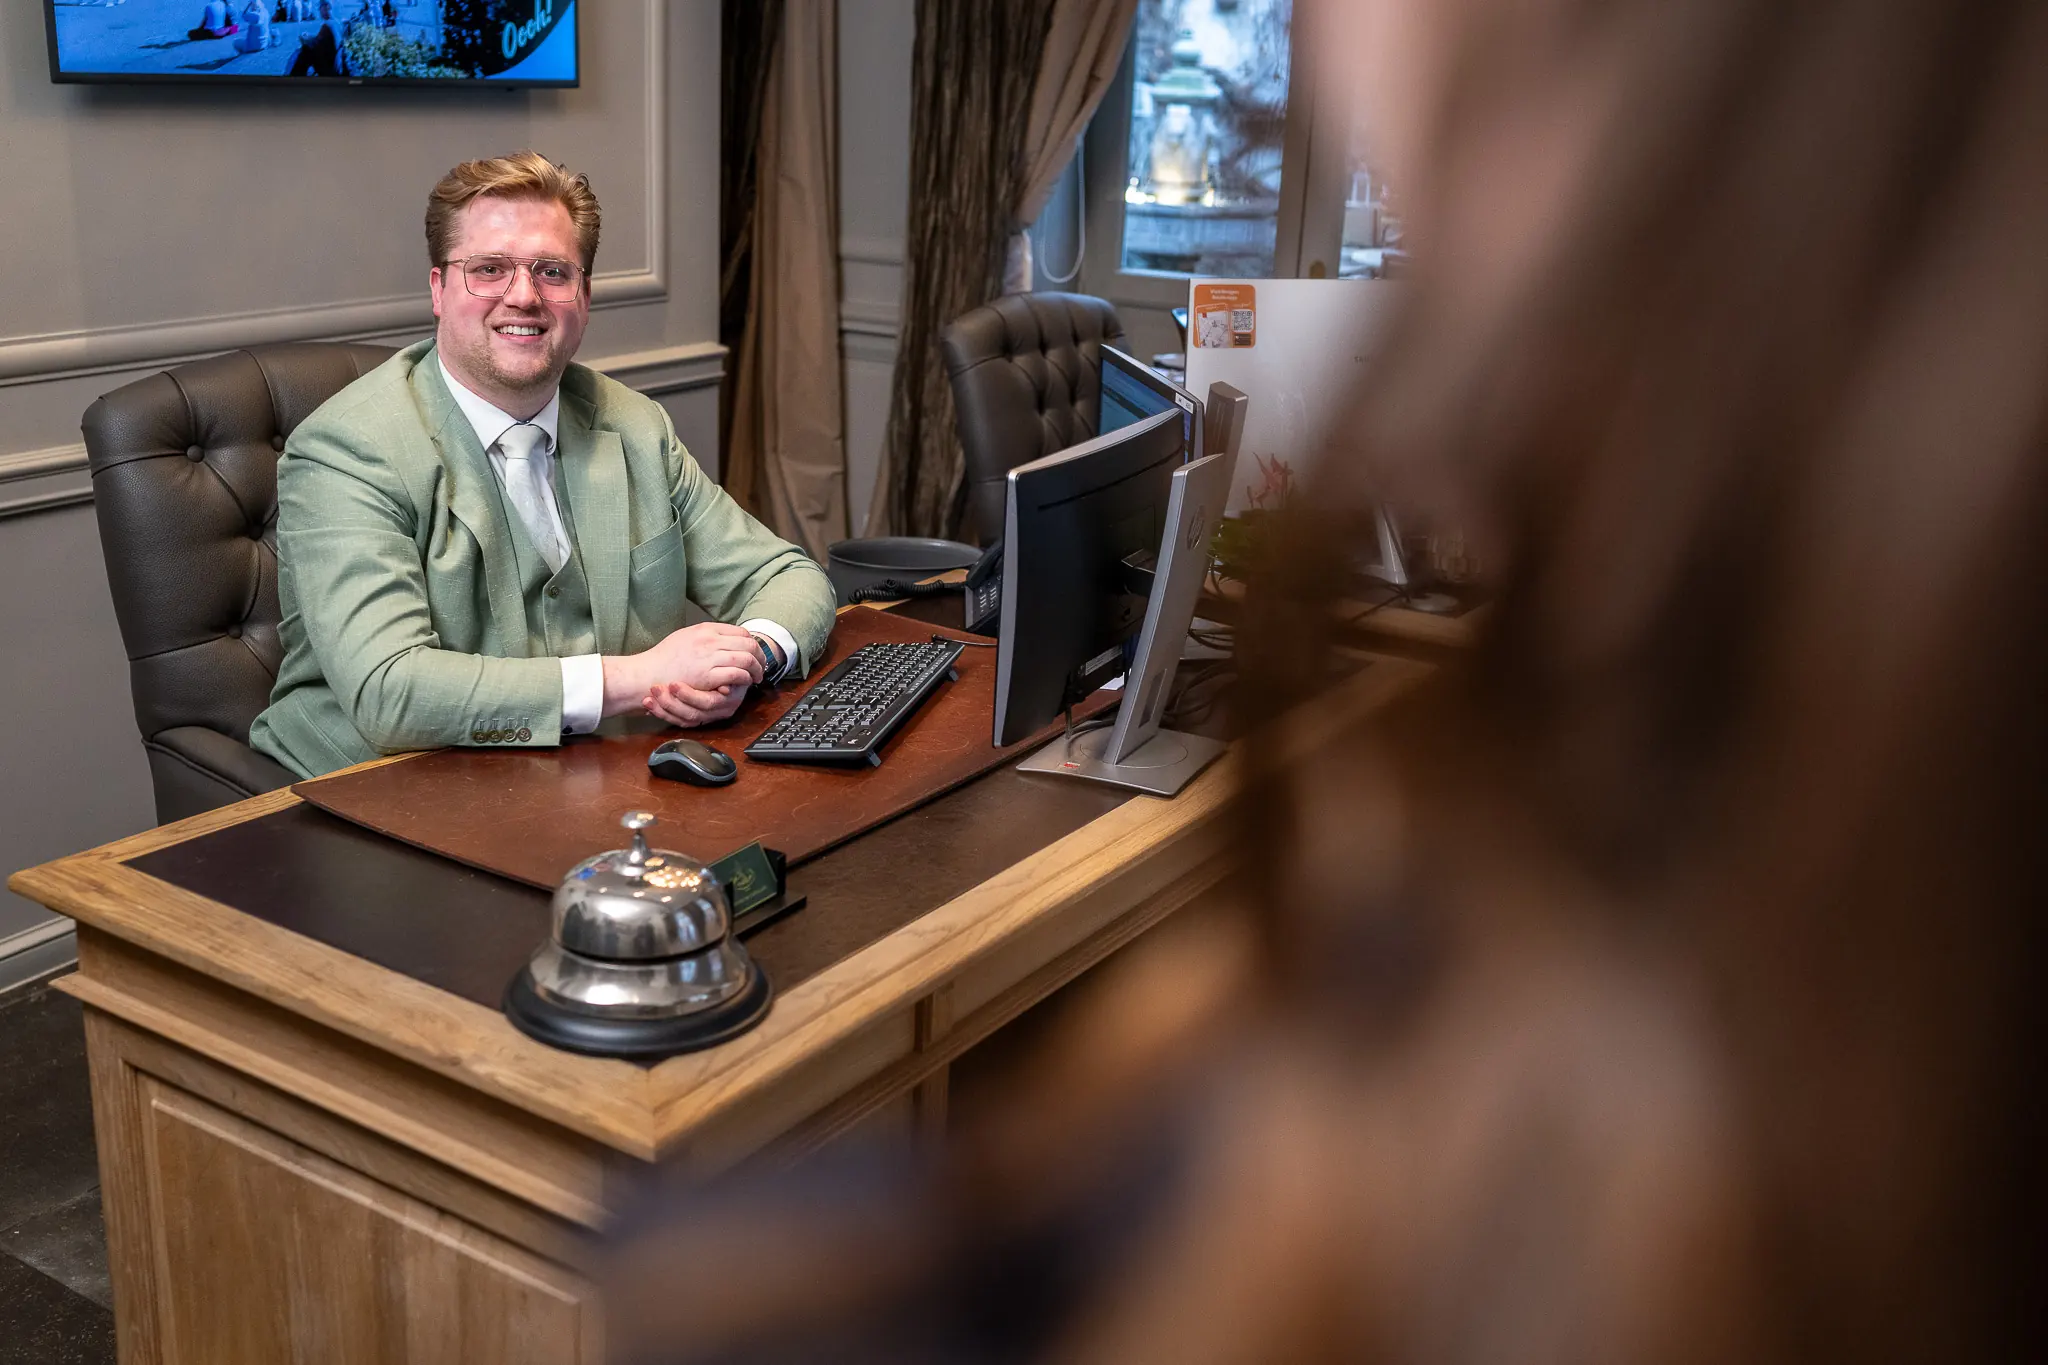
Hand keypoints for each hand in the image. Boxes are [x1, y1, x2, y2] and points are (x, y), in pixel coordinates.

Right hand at [602, 622, 763, 725]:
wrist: (648, 673)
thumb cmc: (663, 659)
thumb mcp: (685, 636)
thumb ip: (705, 635)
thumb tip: (723, 637)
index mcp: (705, 629)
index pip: (740, 631)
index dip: (751, 643)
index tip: (754, 652)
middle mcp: (710, 640)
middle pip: (748, 643)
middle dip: (760, 656)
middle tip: (762, 666)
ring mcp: (710, 656)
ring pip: (746, 658)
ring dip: (756, 668)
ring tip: (756, 677)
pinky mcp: (709, 674)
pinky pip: (737, 673)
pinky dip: (746, 678)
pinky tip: (746, 683)